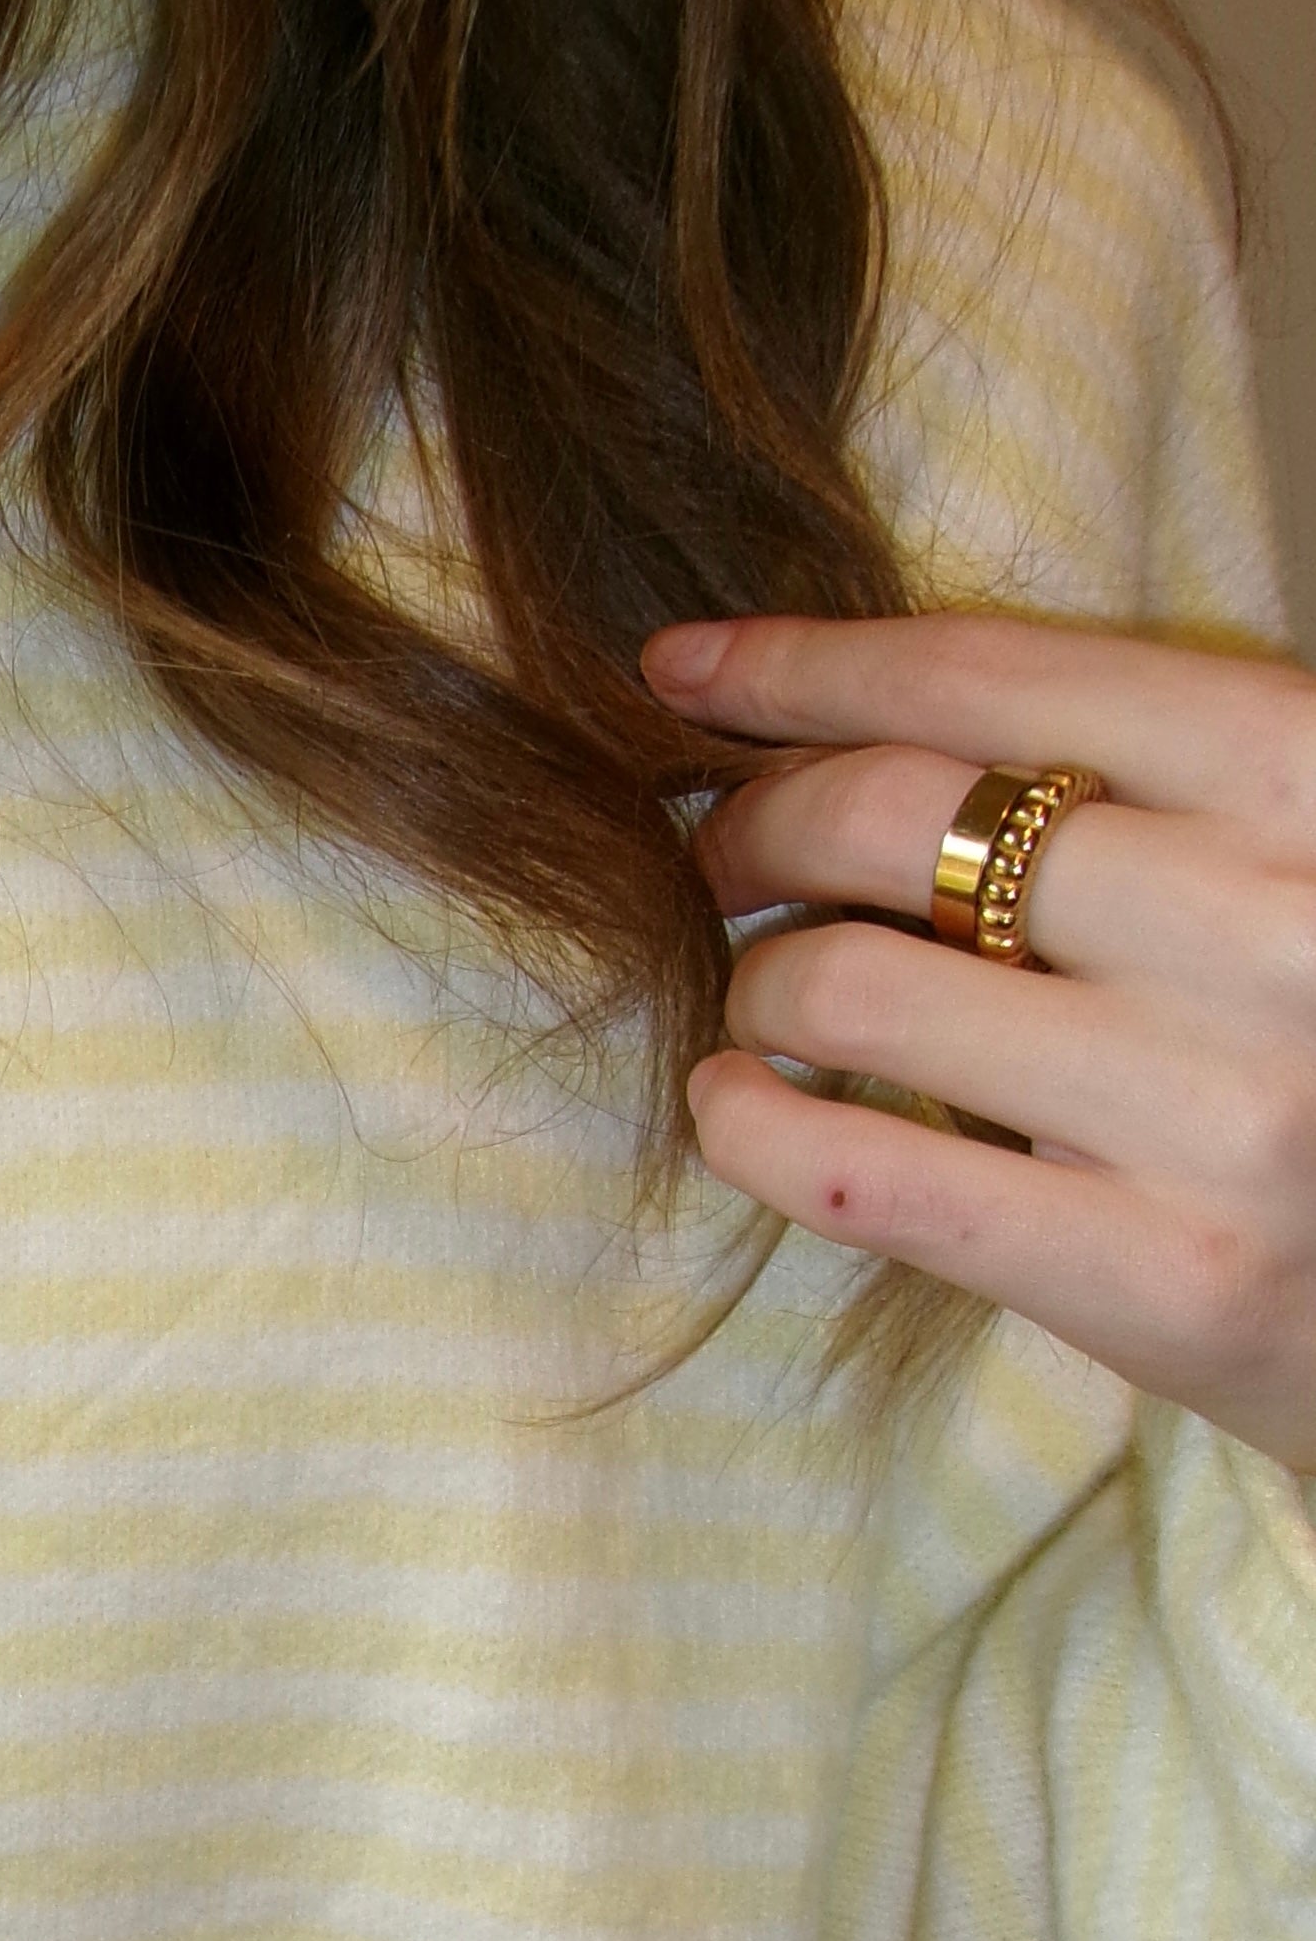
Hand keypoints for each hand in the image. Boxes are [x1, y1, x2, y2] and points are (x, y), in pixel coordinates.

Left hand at [644, 612, 1315, 1473]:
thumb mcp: (1293, 853)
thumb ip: (1142, 787)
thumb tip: (849, 727)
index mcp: (1308, 776)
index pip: (995, 679)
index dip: (807, 665)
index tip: (686, 669)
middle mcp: (1270, 926)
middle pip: (889, 816)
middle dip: (755, 825)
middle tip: (720, 861)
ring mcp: (1217, 1109)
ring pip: (849, 989)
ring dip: (758, 984)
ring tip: (767, 1000)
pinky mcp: (1160, 1275)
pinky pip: (867, 1176)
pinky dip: (750, 1126)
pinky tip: (733, 1103)